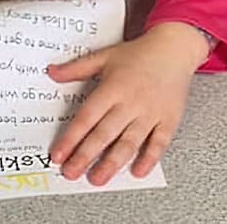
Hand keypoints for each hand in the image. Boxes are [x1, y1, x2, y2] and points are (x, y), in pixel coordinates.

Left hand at [46, 22, 209, 185]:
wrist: (174, 48)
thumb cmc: (139, 54)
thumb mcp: (104, 56)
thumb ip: (77, 68)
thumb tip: (52, 73)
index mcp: (112, 87)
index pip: (86, 118)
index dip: (70, 138)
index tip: (59, 154)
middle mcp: (130, 102)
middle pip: (104, 134)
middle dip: (85, 156)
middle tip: (71, 173)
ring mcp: (150, 113)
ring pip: (129, 143)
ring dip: (112, 163)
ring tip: (97, 178)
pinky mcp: (168, 120)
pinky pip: (159, 143)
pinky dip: (149, 158)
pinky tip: (137, 171)